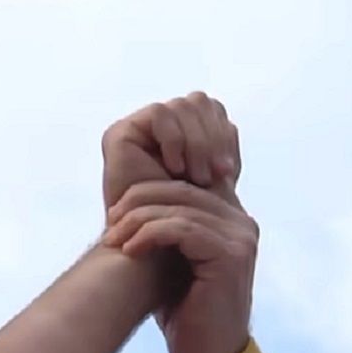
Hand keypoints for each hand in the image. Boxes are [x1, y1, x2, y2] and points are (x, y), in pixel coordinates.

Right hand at [101, 92, 240, 209]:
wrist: (155, 250)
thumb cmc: (186, 221)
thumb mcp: (214, 182)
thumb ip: (221, 150)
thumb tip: (231, 124)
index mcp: (181, 134)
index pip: (212, 110)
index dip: (223, 134)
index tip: (228, 173)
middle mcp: (159, 128)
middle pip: (199, 102)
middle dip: (213, 137)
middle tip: (218, 175)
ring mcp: (139, 129)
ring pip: (182, 105)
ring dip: (197, 143)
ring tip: (197, 178)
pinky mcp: (120, 133)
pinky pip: (159, 113)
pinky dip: (175, 139)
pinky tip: (175, 168)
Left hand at [103, 180, 256, 352]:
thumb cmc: (187, 314)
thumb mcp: (176, 262)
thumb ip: (169, 228)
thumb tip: (131, 202)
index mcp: (231, 218)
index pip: (186, 183)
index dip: (148, 189)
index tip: (116, 210)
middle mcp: (242, 222)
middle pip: (182, 189)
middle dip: (138, 201)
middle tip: (109, 220)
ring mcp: (240, 238)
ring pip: (179, 207)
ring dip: (138, 220)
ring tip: (113, 239)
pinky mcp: (231, 256)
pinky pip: (183, 228)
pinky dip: (151, 234)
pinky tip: (130, 250)